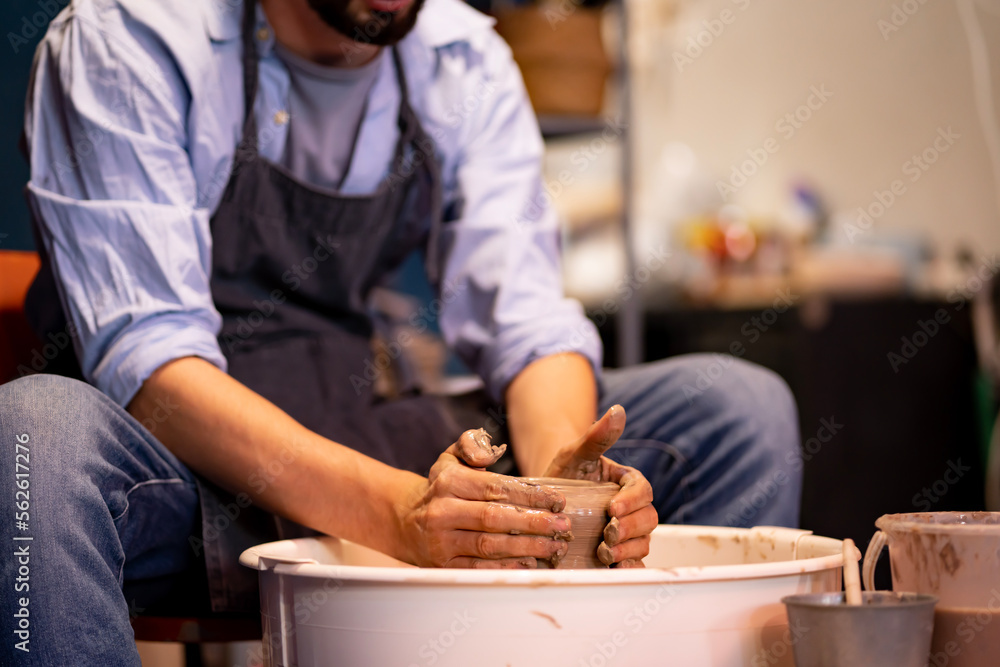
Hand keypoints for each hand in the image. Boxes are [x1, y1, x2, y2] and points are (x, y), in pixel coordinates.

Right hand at [397, 429, 572, 567]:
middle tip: (562, 525)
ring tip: (554, 545)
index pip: (496, 488)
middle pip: (495, 518)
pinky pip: (479, 568)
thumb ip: (470, 445)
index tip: (557, 500)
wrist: (404, 520)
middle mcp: (442, 511)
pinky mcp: (443, 564)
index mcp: (448, 482)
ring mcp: (441, 540)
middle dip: (534, 522)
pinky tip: (530, 563)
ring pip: (490, 545)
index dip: (529, 495)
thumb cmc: (441, 487)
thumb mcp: (450, 458)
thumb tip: (489, 453)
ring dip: (527, 547)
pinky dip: (506, 567)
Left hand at [543, 405, 657, 567]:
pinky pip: (634, 562)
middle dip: (630, 529)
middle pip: (648, 519)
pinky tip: (616, 570)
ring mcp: (627, 530)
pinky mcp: (619, 551)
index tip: (613, 509)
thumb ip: (597, 436)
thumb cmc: (563, 472)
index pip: (642, 490)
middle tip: (608, 535)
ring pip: (643, 542)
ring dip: (627, 550)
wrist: (545, 501)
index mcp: (627, 481)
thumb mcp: (575, 453)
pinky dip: (629, 567)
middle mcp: (632, 507)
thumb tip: (618, 410)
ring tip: (605, 553)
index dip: (632, 501)